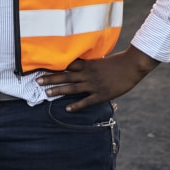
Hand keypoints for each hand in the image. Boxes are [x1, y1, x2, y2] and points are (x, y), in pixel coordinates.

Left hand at [36, 45, 160, 111]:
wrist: (132, 66)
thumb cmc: (117, 63)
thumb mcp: (101, 61)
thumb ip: (89, 64)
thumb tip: (79, 65)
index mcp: (87, 65)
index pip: (67, 65)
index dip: (54, 66)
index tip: (42, 66)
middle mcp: (88, 74)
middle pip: (66, 76)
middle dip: (51, 78)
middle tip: (38, 81)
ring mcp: (94, 85)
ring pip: (73, 88)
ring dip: (59, 90)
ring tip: (47, 93)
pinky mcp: (101, 94)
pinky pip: (86, 101)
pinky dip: (77, 105)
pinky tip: (67, 108)